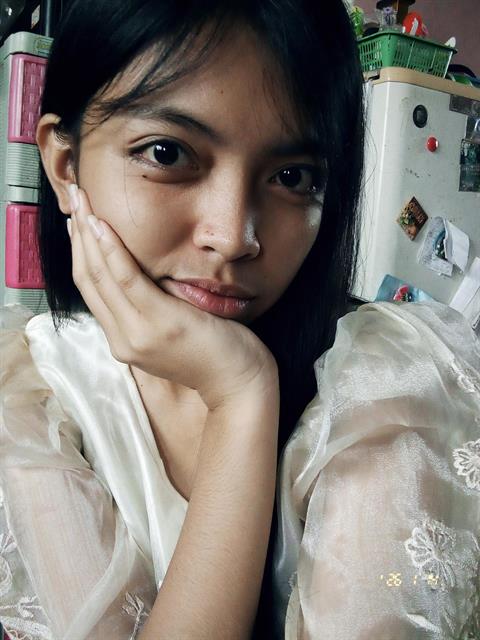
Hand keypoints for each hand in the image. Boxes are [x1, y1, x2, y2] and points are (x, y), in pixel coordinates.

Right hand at [66, 185, 276, 408]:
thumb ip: (148, 309)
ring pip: (100, 276)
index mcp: (123, 339)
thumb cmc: (212, 353)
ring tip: (81, 201)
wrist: (238, 382)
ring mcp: (139, 334)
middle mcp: (123, 339)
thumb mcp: (170, 331)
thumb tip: (139, 273)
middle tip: (73, 198)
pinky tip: (101, 226)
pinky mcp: (160, 324)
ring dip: (87, 234)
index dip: (79, 251)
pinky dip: (111, 251)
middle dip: (77, 234)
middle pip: (88, 279)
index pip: (90, 289)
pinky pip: (127, 280)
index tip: (76, 221)